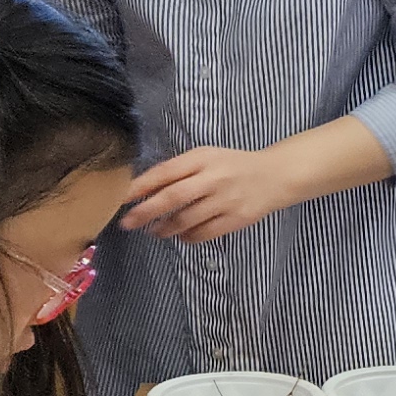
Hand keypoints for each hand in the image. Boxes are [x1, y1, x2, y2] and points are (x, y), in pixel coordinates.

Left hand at [121, 142, 334, 244]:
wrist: (274, 175)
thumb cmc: (231, 165)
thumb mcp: (206, 158)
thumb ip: (178, 170)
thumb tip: (142, 189)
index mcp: (202, 158)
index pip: (165, 172)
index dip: (141, 186)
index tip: (121, 198)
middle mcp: (213, 178)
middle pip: (173, 197)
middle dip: (146, 212)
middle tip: (127, 223)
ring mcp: (226, 200)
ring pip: (186, 219)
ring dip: (164, 229)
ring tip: (154, 232)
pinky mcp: (236, 219)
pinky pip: (204, 233)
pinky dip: (187, 237)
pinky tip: (181, 236)